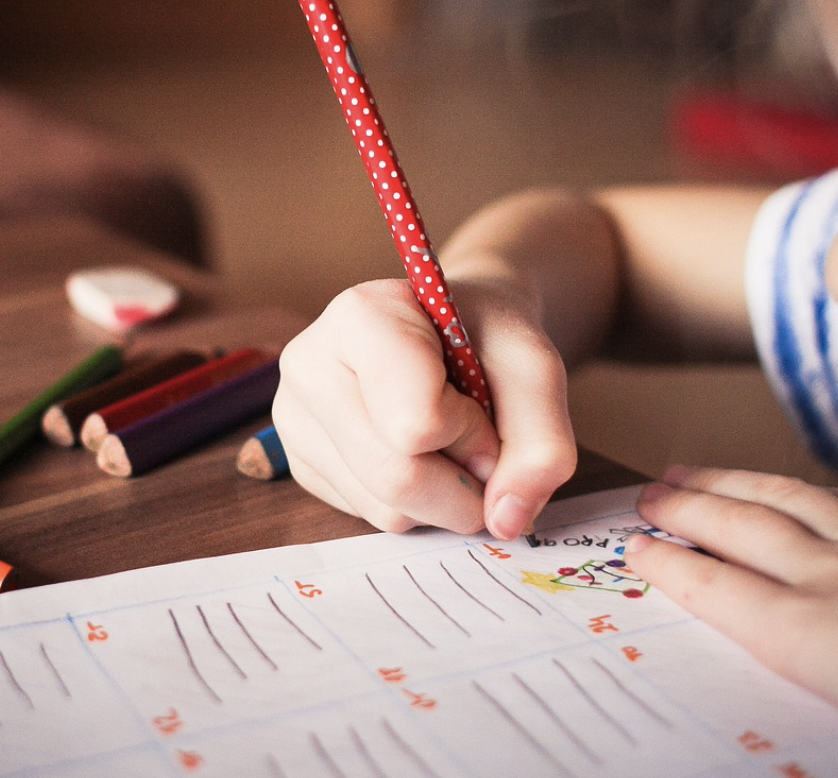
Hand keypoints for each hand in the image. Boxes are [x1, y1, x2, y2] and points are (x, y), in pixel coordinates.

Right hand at [272, 277, 575, 537]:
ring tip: (446, 442)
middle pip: (396, 477)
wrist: (454, 331)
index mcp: (359, 317)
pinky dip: (414, 504)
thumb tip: (505, 521)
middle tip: (481, 445)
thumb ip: (542, 442)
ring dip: (442, 497)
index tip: (483, 402)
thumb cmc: (487, 338)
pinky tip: (415, 454)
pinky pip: (369, 517)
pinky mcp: (300, 463)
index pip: (416, 423)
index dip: (472, 432)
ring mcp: (295, 418)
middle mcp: (309, 365)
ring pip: (384, 508)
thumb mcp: (535, 369)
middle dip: (463, 483)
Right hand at [625, 467, 837, 766]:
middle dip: (687, 508)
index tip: (635, 547)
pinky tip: (807, 488)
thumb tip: (787, 657)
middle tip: (648, 493)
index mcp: (817, 639)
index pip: (719, 590)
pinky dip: (815, 490)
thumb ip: (823, 678)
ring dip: (735, 484)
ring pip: (792, 499)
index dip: (670, 565)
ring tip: (696, 471)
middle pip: (743, 530)